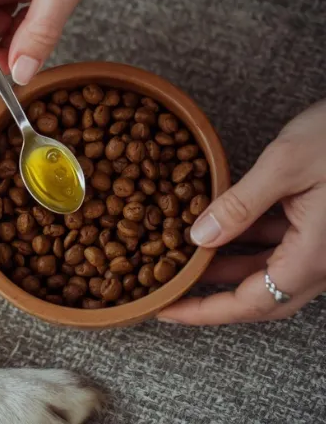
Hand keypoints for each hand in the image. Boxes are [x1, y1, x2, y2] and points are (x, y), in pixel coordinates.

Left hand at [159, 99, 325, 324]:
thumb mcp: (285, 164)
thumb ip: (240, 205)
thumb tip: (198, 239)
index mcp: (313, 257)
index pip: (250, 302)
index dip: (204, 311)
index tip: (167, 310)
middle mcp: (321, 260)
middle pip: (259, 297)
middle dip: (212, 298)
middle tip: (170, 293)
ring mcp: (324, 245)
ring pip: (267, 271)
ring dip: (226, 269)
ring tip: (183, 262)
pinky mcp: (322, 225)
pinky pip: (279, 246)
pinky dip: (245, 242)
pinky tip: (217, 228)